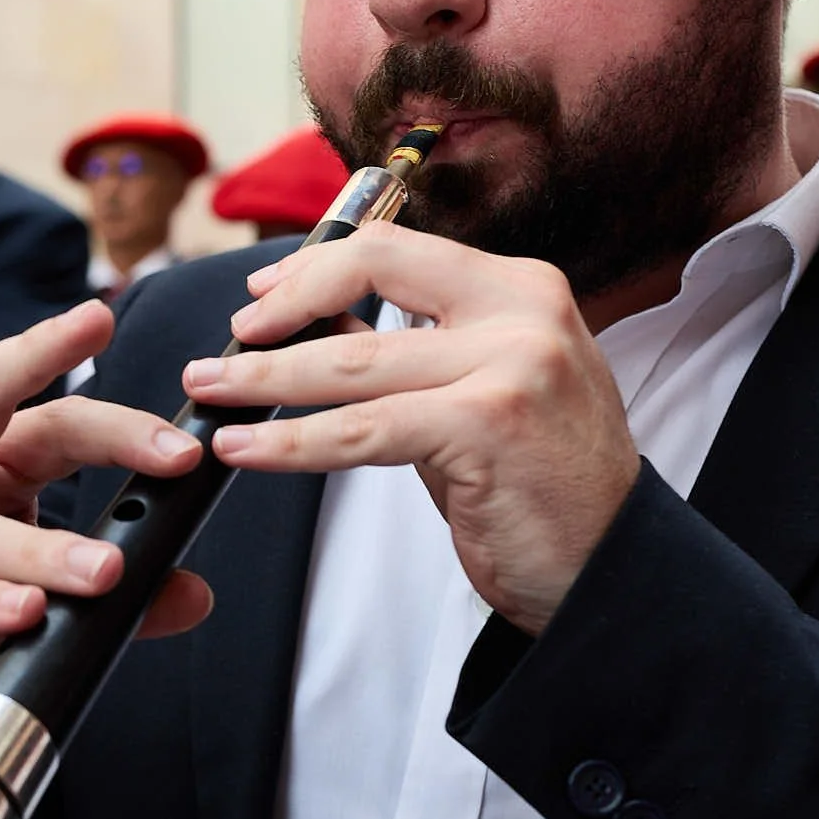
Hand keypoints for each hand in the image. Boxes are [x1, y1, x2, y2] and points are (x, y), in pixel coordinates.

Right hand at [0, 302, 214, 810]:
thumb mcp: (45, 614)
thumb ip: (114, 601)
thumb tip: (193, 592)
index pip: (31, 410)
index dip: (73, 372)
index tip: (116, 334)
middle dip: (47, 380)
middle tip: (155, 443)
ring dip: (37, 551)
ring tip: (102, 573)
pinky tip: (21, 613)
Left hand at [180, 222, 639, 634]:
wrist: (609, 569)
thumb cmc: (538, 487)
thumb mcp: (479, 394)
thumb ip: (412, 351)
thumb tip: (318, 318)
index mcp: (521, 290)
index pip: (395, 249)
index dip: (315, 267)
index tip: (261, 298)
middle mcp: (523, 310)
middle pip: (369, 276)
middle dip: (277, 312)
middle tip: (219, 351)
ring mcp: (512, 362)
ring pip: (353, 360)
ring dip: (265, 380)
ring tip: (209, 391)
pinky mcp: (488, 424)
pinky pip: (363, 430)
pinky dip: (292, 441)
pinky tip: (248, 448)